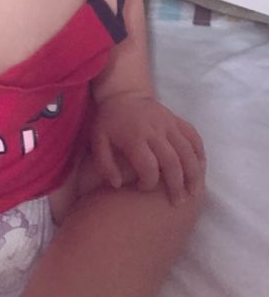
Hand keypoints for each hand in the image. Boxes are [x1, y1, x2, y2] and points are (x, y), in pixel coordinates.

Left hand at [90, 92, 205, 204]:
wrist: (123, 94)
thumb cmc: (110, 122)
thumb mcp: (98, 140)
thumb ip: (104, 164)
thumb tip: (117, 185)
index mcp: (134, 136)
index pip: (148, 166)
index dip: (148, 182)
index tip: (143, 189)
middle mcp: (154, 129)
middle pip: (172, 161)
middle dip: (177, 185)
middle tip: (178, 203)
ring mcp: (168, 122)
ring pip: (188, 151)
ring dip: (193, 174)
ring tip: (193, 193)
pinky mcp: (177, 119)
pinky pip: (194, 136)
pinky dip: (199, 153)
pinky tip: (200, 170)